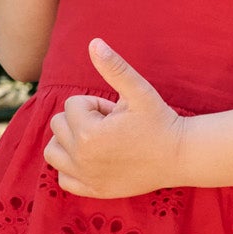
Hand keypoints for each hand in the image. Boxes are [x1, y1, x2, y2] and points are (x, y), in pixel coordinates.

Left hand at [43, 39, 187, 196]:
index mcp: (88, 133)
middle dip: (82, 121)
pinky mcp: (92, 190)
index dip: (96, 104)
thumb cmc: (160, 121)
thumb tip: (94, 42)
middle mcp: (81, 158)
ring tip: (96, 140)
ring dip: (68, 141)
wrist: (179, 157)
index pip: (72, 105)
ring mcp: (85, 177)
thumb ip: (114, 67)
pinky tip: (92, 160)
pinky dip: (70, 168)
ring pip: (53, 151)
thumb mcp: (139, 91)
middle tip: (112, 126)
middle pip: (59, 125)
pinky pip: (62, 178)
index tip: (118, 114)